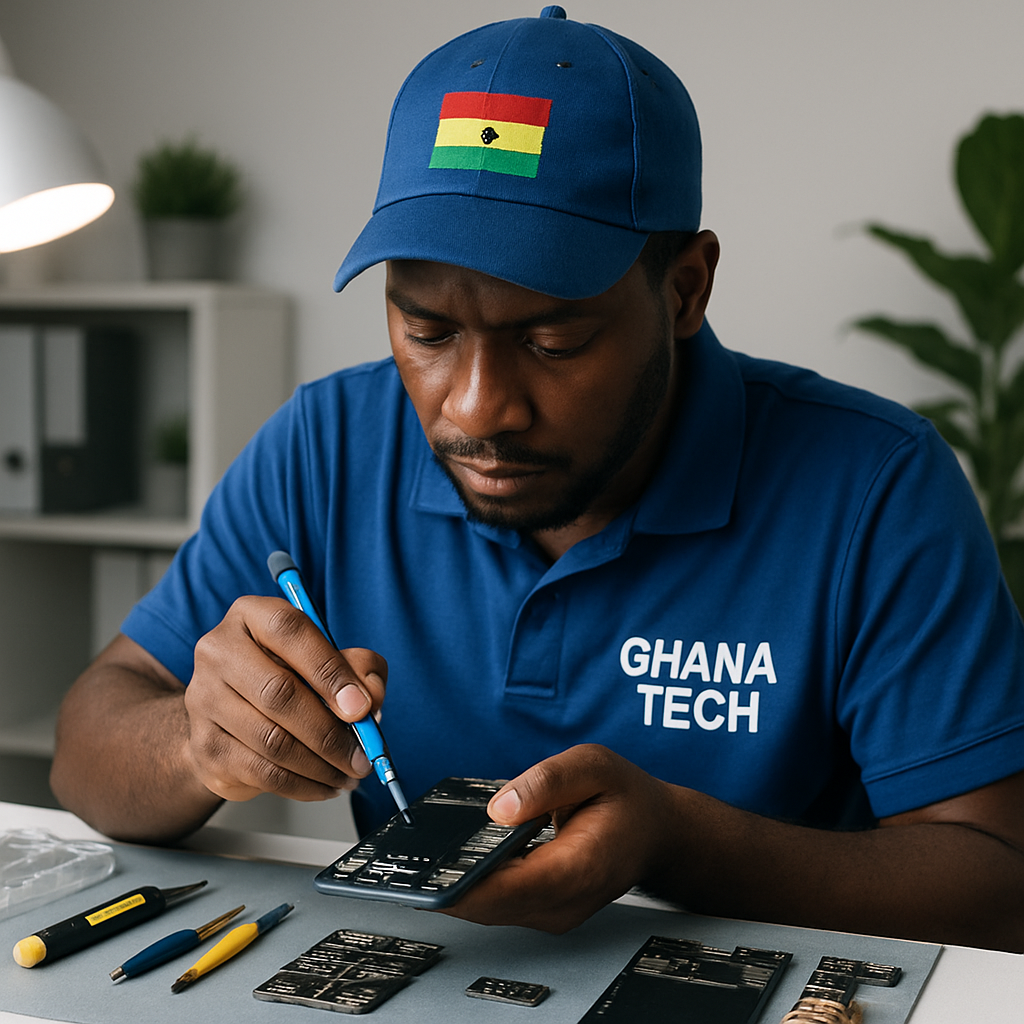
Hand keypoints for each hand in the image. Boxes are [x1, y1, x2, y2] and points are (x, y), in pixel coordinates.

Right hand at [183, 595, 387, 802]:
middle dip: (331, 732)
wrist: (229, 716)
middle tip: (362, 756)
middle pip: (278, 693)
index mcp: (251, 615)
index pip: (289, 632)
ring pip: (272, 741)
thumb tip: (370, 699)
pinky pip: (261, 772)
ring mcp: (204, 700)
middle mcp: (218, 652)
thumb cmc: (286, 677)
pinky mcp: (204, 745)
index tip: (362, 707)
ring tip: (350, 773)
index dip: (329, 670)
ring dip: (321, 765)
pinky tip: (325, 784)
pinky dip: (302, 785)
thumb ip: (359, 667)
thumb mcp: (328, 658)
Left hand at [440, 744, 679, 932]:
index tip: (428, 871)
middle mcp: (564, 902)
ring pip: (487, 909)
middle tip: (409, 857)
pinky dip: (473, 885)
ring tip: (422, 856)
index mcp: (580, 867)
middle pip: (489, 905)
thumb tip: (499, 807)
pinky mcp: (543, 910)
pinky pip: (498, 903)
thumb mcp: (593, 765)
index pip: (510, 887)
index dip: (465, 884)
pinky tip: (453, 859)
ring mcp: (553, 913)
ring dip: (455, 886)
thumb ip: (547, 781)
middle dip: (448, 883)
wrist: (658, 831)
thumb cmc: (628, 798)